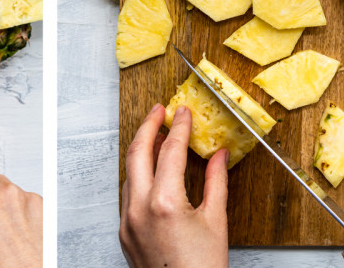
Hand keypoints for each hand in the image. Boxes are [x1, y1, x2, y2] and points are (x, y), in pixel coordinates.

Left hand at [120, 103, 228, 267]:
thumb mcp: (216, 222)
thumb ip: (217, 182)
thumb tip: (220, 155)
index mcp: (165, 202)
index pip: (170, 151)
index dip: (179, 127)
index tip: (183, 113)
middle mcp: (139, 208)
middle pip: (138, 152)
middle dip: (148, 126)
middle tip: (160, 111)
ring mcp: (127, 220)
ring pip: (129, 172)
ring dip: (141, 150)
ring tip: (156, 136)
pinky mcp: (123, 231)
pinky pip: (128, 193)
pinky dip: (138, 175)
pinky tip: (150, 170)